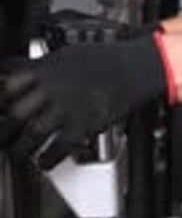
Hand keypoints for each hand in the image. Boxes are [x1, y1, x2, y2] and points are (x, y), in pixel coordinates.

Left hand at [0, 33, 167, 168]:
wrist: (132, 67)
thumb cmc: (102, 59)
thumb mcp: (64, 53)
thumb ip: (39, 65)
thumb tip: (17, 70)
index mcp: (44, 69)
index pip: (7, 87)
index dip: (0, 101)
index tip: (0, 109)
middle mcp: (51, 88)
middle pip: (15, 114)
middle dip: (5, 130)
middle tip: (3, 138)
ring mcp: (67, 107)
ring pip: (33, 134)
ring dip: (21, 149)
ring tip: (17, 156)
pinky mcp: (83, 124)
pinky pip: (58, 148)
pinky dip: (47, 160)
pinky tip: (43, 163)